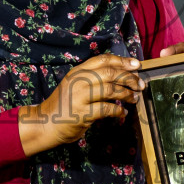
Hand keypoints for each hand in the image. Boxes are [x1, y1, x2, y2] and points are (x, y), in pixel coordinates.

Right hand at [18, 53, 141, 154]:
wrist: (44, 123)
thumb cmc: (63, 105)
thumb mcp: (74, 85)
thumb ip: (92, 78)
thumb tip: (120, 75)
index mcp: (77, 71)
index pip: (103, 60)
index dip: (122, 61)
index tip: (136, 65)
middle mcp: (78, 81)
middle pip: (110, 73)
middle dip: (129, 78)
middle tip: (140, 84)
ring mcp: (79, 97)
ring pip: (110, 90)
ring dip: (126, 94)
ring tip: (134, 98)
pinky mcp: (82, 113)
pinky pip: (107, 109)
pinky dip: (118, 110)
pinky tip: (123, 112)